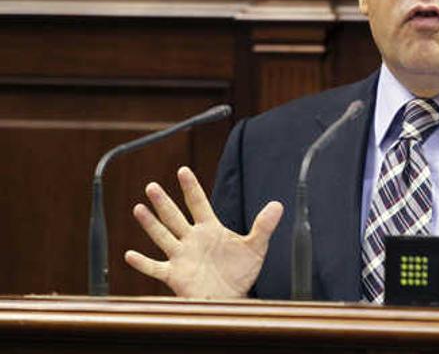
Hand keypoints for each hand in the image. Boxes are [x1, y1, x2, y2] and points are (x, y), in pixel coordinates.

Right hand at [124, 166, 282, 298]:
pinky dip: (142, 263)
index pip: (199, 203)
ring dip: (151, 224)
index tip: (183, 170)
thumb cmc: (241, 272)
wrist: (233, 298)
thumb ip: (264, 226)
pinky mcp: (175, 275)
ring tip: (139, 208)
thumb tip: (278, 204)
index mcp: (210, 229)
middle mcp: (192, 239)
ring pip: (162, 237)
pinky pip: (156, 268)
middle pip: (175, 217)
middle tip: (152, 186)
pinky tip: (130, 255)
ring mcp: (181, 256)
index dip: (191, 187)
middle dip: (164, 202)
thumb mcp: (256, 247)